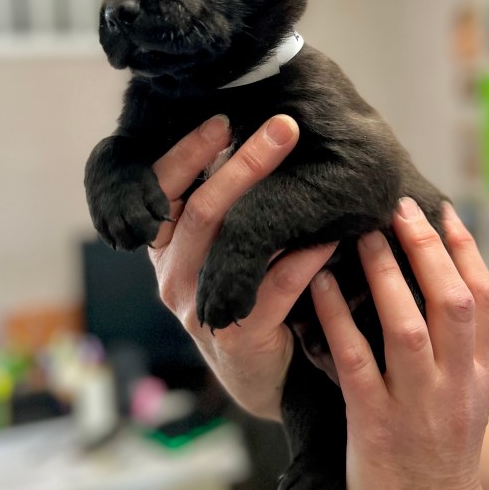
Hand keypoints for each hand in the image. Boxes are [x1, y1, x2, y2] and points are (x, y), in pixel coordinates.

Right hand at [149, 113, 337, 419]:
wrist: (255, 370)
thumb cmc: (240, 290)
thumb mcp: (214, 247)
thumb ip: (218, 203)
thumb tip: (246, 130)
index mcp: (163, 245)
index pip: (160, 189)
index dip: (188, 153)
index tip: (224, 119)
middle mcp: (171, 273)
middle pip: (202, 209)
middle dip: (244, 163)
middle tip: (283, 127)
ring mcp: (197, 308)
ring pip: (230, 243)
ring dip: (270, 200)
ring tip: (306, 169)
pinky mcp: (233, 336)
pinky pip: (273, 288)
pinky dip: (303, 257)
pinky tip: (328, 234)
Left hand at [312, 198, 488, 489]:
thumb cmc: (436, 447)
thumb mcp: (463, 394)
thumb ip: (456, 344)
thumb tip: (433, 279)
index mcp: (482, 374)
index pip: (486, 300)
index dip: (465, 250)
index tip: (440, 210)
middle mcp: (457, 385)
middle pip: (452, 303)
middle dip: (427, 249)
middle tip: (398, 207)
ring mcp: (418, 405)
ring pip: (406, 327)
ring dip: (384, 275)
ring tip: (361, 234)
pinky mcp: (376, 424)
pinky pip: (355, 362)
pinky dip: (338, 319)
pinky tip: (320, 285)